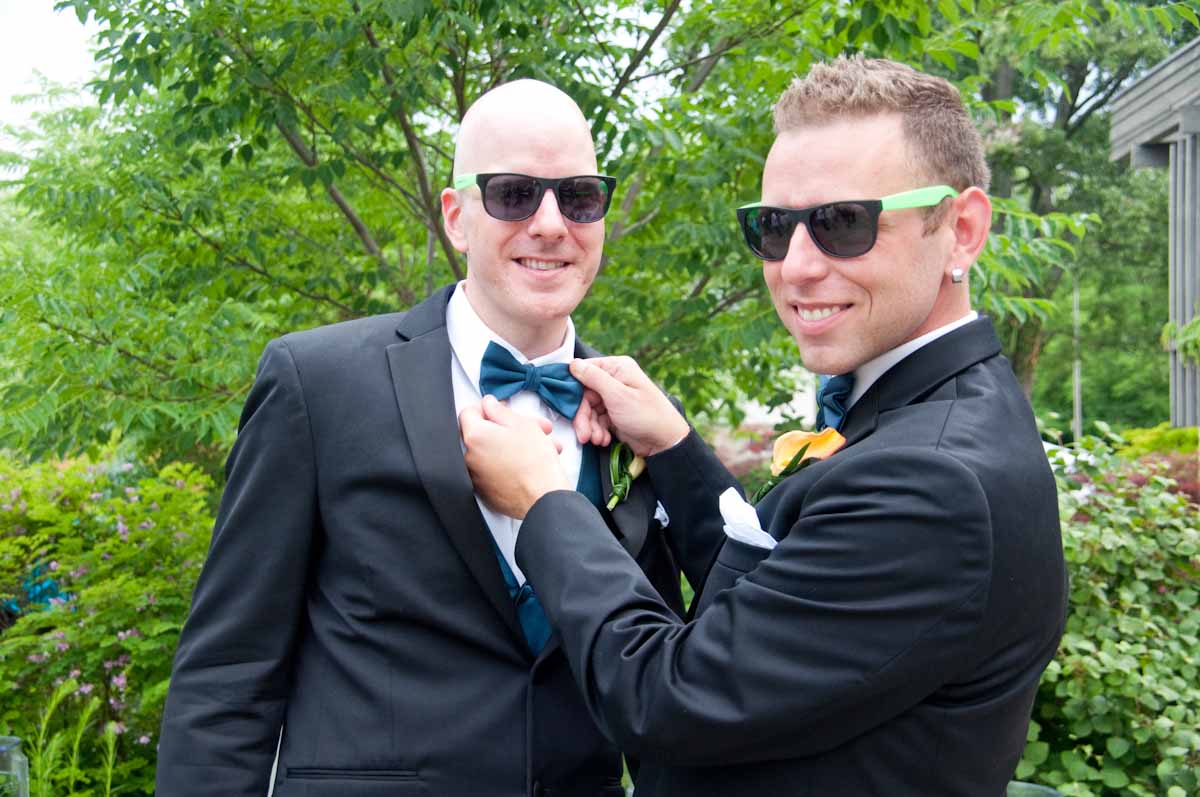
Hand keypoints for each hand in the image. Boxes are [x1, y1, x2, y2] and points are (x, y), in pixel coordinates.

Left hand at [460, 396, 571, 517]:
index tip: (499, 408)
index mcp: (475, 436)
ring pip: (494, 452)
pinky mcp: (487, 492)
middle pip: (485, 433)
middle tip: (531, 427)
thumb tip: (488, 404)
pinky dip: (509, 464)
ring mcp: (477, 477)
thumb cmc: (535, 461)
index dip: (485, 407)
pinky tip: (531, 462)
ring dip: (515, 445)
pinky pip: (495, 471)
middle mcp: (470, 457)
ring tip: (542, 446)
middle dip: (508, 427)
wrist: (543, 497)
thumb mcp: (521, 424)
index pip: (468, 413)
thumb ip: (499, 410)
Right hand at [569, 357, 689, 456]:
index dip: (573, 387)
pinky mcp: (614, 414)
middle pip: (584, 395)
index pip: (585, 371)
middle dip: (583, 416)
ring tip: (597, 440)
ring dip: (590, 427)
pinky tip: (604, 440)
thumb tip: (572, 364)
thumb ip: (593, 378)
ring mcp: (614, 398)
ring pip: (589, 410)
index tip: (567, 404)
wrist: (664, 442)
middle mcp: (614, 380)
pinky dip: (597, 431)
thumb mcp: (618, 395)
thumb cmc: (645, 414)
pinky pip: (597, 420)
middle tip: (584, 435)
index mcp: (617, 368)